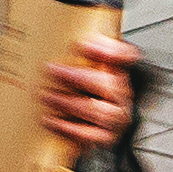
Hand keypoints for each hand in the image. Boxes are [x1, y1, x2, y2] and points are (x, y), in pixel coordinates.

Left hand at [41, 34, 138, 152]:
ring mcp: (115, 116)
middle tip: (53, 71)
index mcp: (117, 70)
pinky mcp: (105, 137)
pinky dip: (68, 128)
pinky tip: (51, 120)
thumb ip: (74, 54)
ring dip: (68, 102)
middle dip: (78, 77)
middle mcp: (120, 93)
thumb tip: (51, 34)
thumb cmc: (83, 93)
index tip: (82, 44)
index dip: (109, 49)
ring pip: (98, 110)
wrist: (91, 127)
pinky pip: (90, 135)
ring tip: (47, 96)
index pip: (125, 55)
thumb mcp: (81, 68)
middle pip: (109, 84)